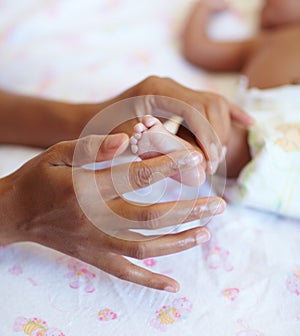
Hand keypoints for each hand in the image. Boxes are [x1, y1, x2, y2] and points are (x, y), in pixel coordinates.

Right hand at [0, 133, 225, 291]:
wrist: (13, 213)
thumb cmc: (37, 178)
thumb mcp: (58, 153)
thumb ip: (93, 148)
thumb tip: (127, 141)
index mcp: (85, 189)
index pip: (136, 177)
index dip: (168, 166)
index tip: (194, 160)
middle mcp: (93, 220)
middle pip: (150, 217)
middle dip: (188, 210)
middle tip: (218, 204)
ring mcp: (94, 244)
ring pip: (144, 247)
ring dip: (179, 242)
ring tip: (206, 233)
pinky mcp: (92, 258)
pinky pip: (125, 274)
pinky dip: (151, 281)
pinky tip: (174, 286)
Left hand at [109, 76, 252, 173]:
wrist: (90, 122)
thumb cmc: (103, 134)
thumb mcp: (129, 143)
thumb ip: (161, 148)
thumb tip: (198, 159)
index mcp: (155, 90)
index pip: (195, 109)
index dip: (207, 137)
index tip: (210, 163)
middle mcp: (167, 84)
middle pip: (210, 104)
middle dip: (217, 136)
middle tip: (213, 164)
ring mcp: (174, 89)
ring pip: (214, 104)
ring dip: (220, 131)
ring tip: (215, 158)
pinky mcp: (178, 98)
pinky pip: (209, 104)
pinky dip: (230, 114)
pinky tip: (248, 123)